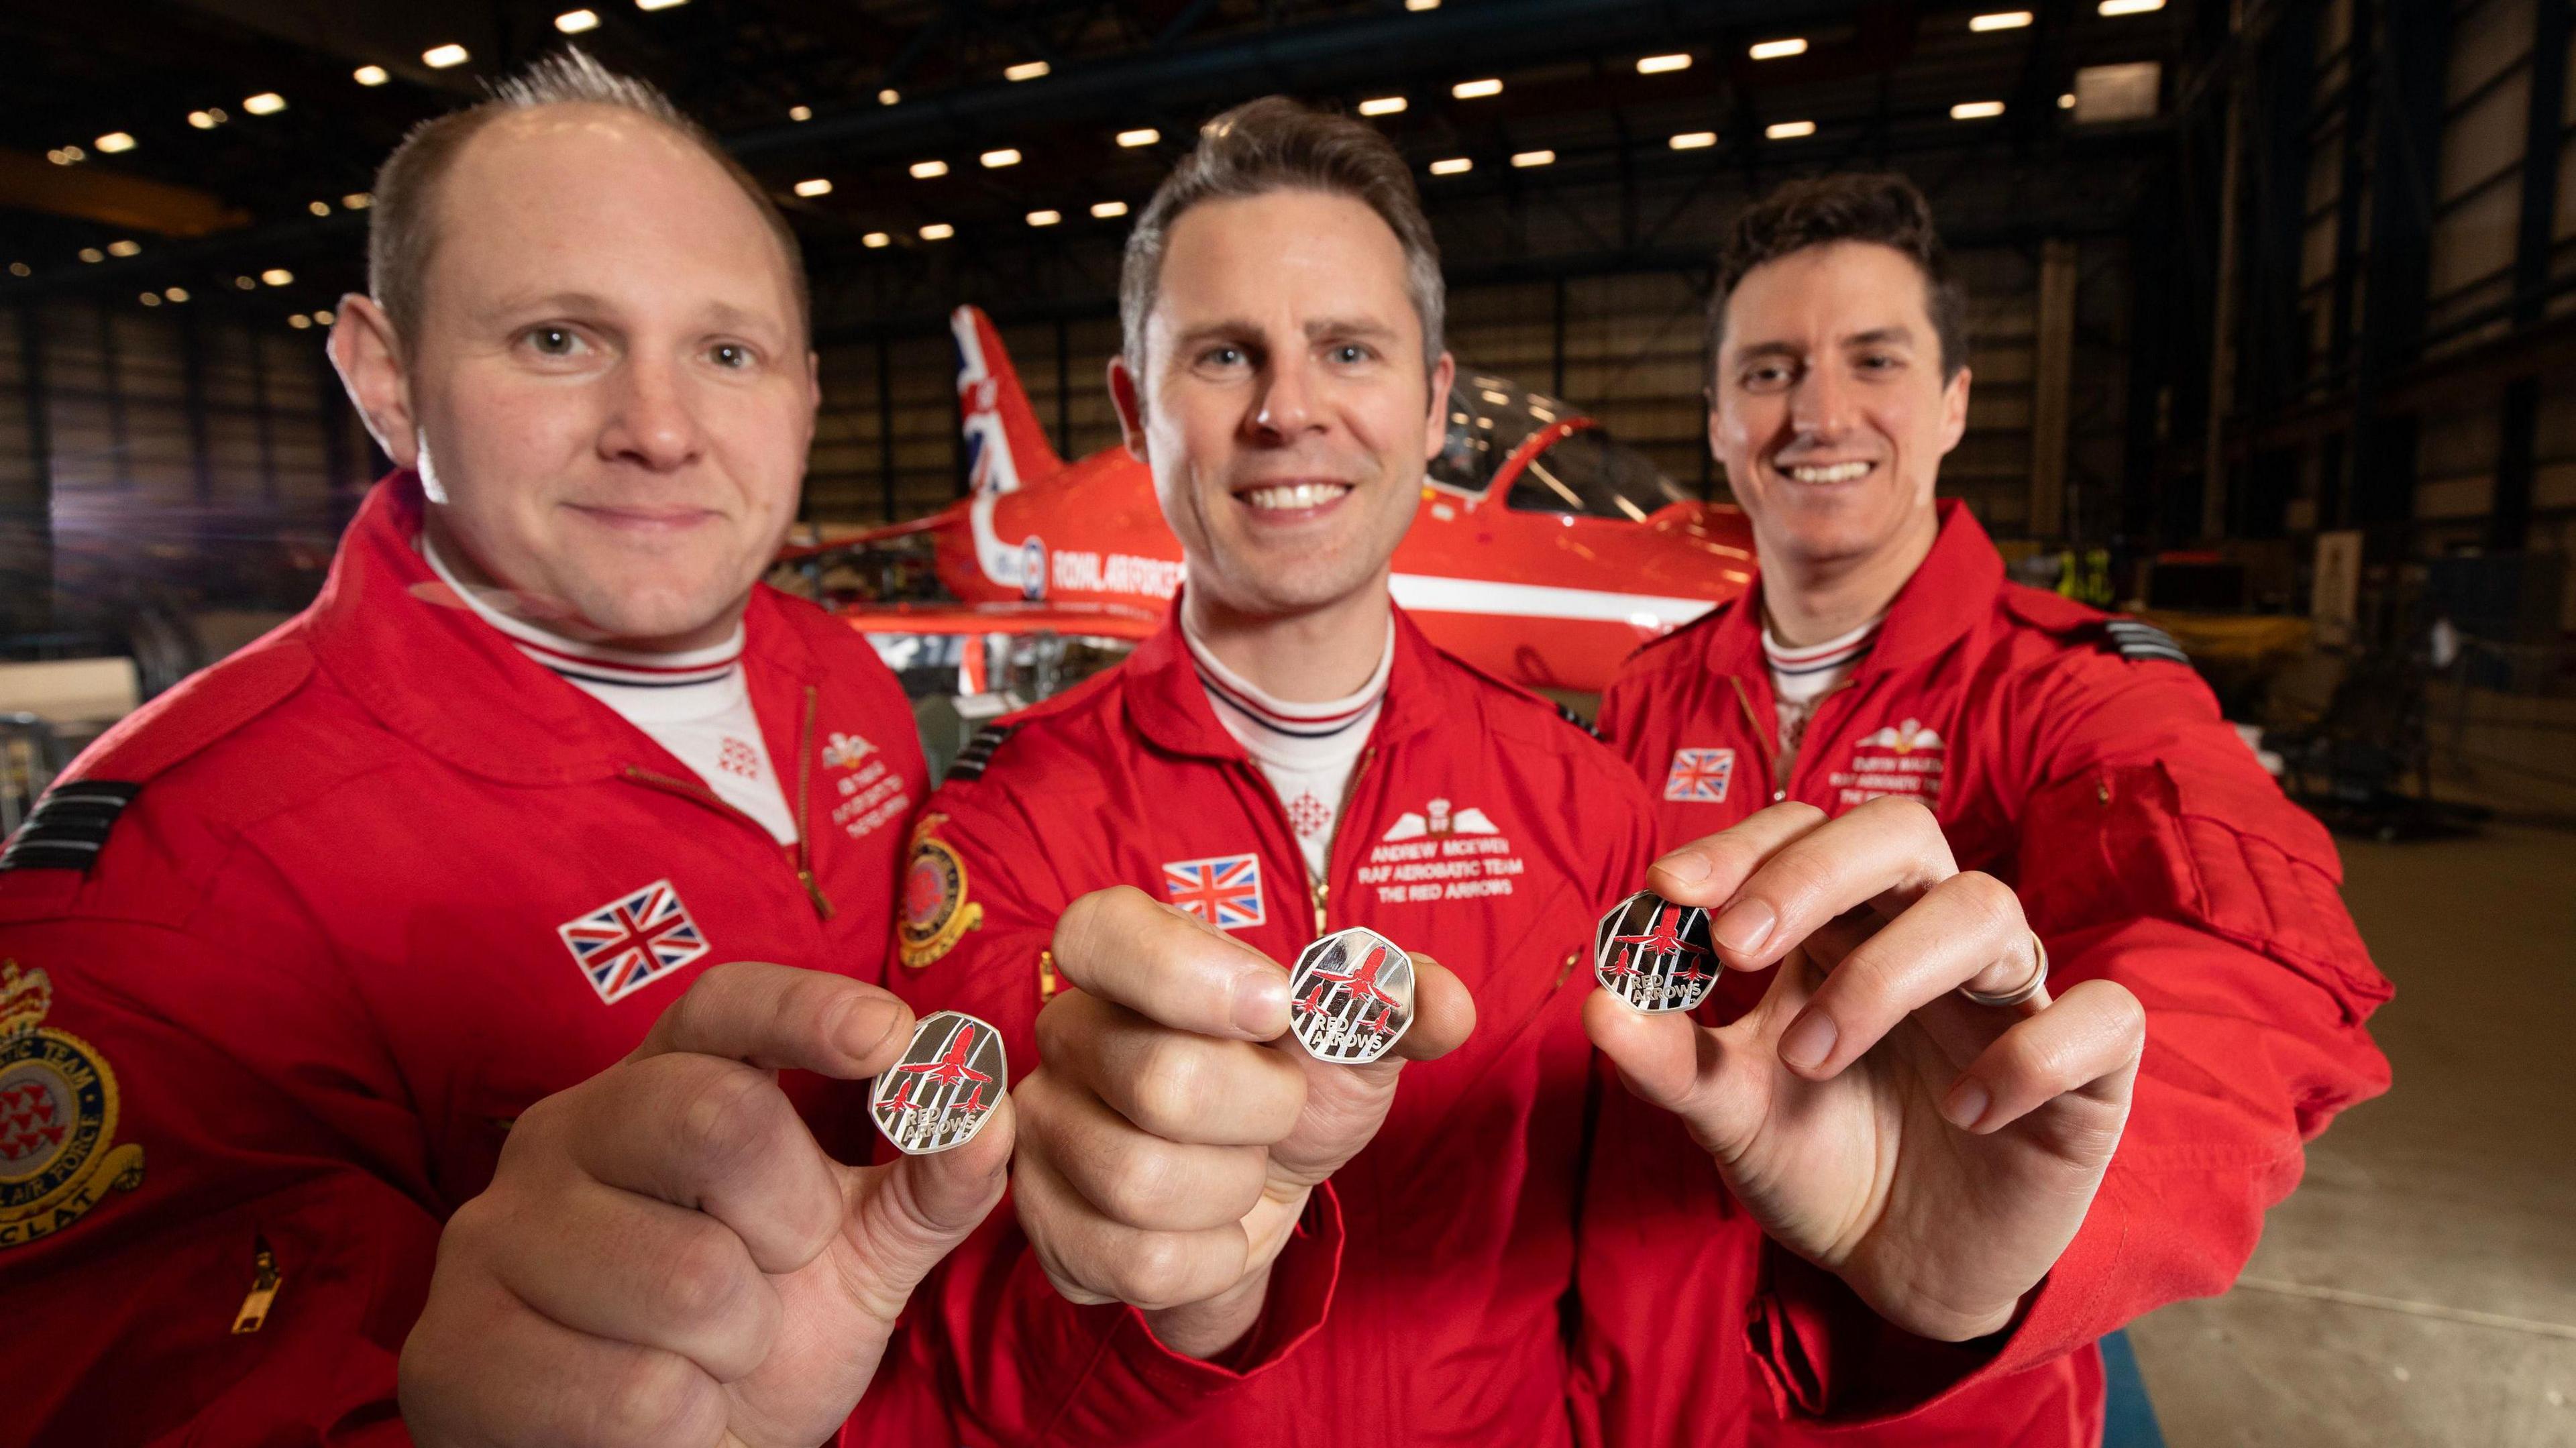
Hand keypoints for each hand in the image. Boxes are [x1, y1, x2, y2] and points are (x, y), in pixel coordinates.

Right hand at [399, 962, 1012, 1447]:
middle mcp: (565, 1131)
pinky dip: (683, 1425)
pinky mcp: (453, 1349)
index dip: (807, 1007)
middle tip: (778, 1271)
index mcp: (662, 1084)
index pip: (725, 1005)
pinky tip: (661, 1418)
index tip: (891, 1037)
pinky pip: (629, 1390)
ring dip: (741, 1346)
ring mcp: (494, 1235)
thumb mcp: (856, 1254)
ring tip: (709, 1360)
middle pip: (717, 1117)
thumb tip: (986, 1112)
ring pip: (685, 1276)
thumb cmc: (748, 1341)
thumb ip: (930, 1183)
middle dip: (792, 1217)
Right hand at [1014, 886, 1474, 1357]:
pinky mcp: (1046, 1225)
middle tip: (1275, 1110)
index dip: (1186, 972)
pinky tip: (1215, 1229)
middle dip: (1263, 1113)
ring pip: (1142, 1182)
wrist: (1267, 1189)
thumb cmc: (1300, 1084)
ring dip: (1234, 1189)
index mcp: (1128, 960)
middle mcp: (1067, 1035)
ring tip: (1241, 1168)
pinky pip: (1138, 1261)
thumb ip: (1395, 1002)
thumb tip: (1441, 1001)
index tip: (1278, 1009)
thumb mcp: (1355, 1034)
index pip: (1103, 932)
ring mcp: (1044, 1132)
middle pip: (1161, 1082)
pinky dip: (1212, 1258)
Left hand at [1585, 799, 2143, 1341]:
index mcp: (1840, 925)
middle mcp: (1927, 937)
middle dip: (1815, 875)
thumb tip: (1597, 1007)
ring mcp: (2012, 996)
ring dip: (1889, 975)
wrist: (1902, 1270)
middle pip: (1901, 833)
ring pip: (1988, 911)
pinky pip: (2101, 1018)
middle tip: (1739, 948)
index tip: (1668, 893)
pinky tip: (1964, 1111)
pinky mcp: (2088, 1072)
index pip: (1802, 831)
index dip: (1742, 847)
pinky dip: (2033, 1053)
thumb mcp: (1732, 1118)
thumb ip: (1669, 1062)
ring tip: (1816, 1061)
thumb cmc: (1818, 1161)